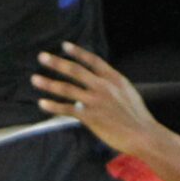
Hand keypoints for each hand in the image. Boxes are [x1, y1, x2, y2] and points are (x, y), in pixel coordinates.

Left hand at [34, 43, 156, 156]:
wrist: (143, 134)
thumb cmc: (138, 117)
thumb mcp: (128, 93)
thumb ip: (112, 85)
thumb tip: (99, 81)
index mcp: (114, 79)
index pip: (93, 60)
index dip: (78, 52)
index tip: (64, 46)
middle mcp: (103, 86)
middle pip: (75, 70)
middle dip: (56, 62)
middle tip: (42, 57)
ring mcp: (96, 101)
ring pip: (67, 88)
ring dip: (48, 83)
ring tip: (35, 79)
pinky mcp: (90, 117)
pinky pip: (67, 109)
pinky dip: (53, 106)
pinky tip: (42, 103)